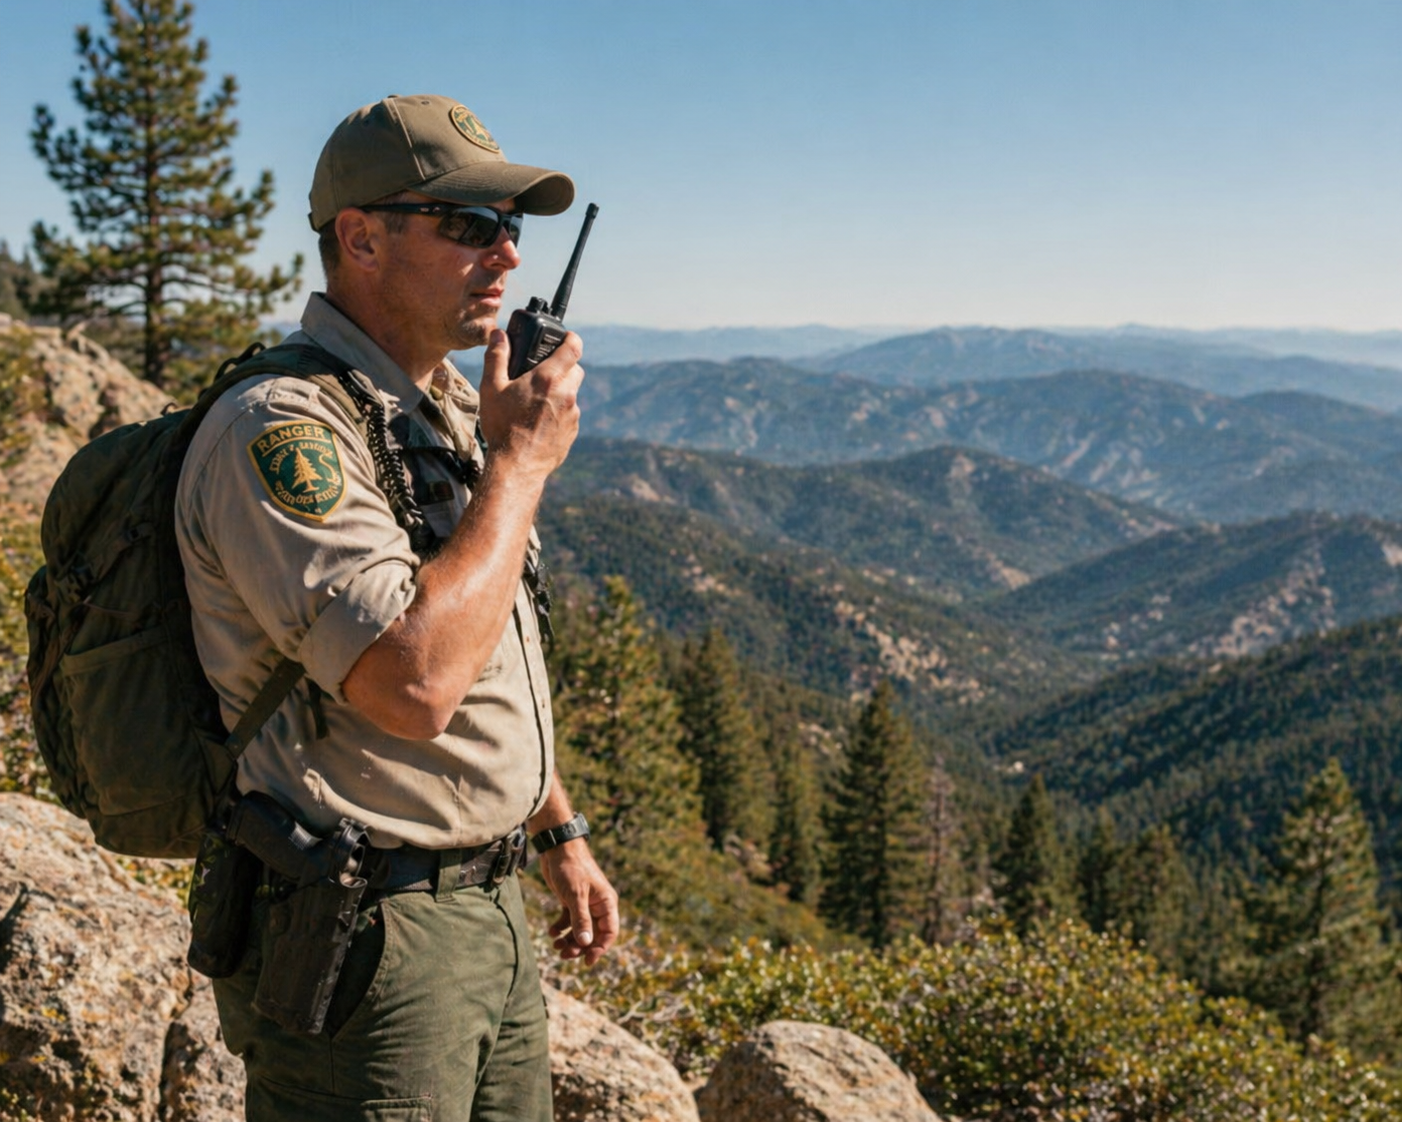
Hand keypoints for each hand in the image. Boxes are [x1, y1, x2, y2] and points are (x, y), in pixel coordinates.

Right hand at [477, 328, 582, 477]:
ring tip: (536, 400)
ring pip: (572, 392)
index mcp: (548, 378)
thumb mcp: (491, 388)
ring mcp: (572, 414)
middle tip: (544, 371)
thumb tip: (499, 335)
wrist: (517, 465)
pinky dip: (560, 411)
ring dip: (560, 390)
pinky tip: (540, 420)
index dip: (571, 338)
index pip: (573, 347)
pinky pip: (570, 413)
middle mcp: (566, 394)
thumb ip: (496, 357)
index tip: (566, 337)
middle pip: (576, 369)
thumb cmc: (502, 426)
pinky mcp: (573, 431)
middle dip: (564, 366)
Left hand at [536, 839, 618, 966]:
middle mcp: (598, 905)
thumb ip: (581, 920)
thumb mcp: (575, 895)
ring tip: (556, 945)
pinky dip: (561, 928)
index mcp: (606, 902)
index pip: (609, 932)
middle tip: (564, 955)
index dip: (600, 948)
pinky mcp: (571, 900)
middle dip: (580, 946)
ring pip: (580, 929)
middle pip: (593, 934)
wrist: (557, 848)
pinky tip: (552, 932)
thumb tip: (586, 944)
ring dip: (570, 940)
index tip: (587, 961)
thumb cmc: (571, 868)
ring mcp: (584, 903)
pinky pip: (569, 920)